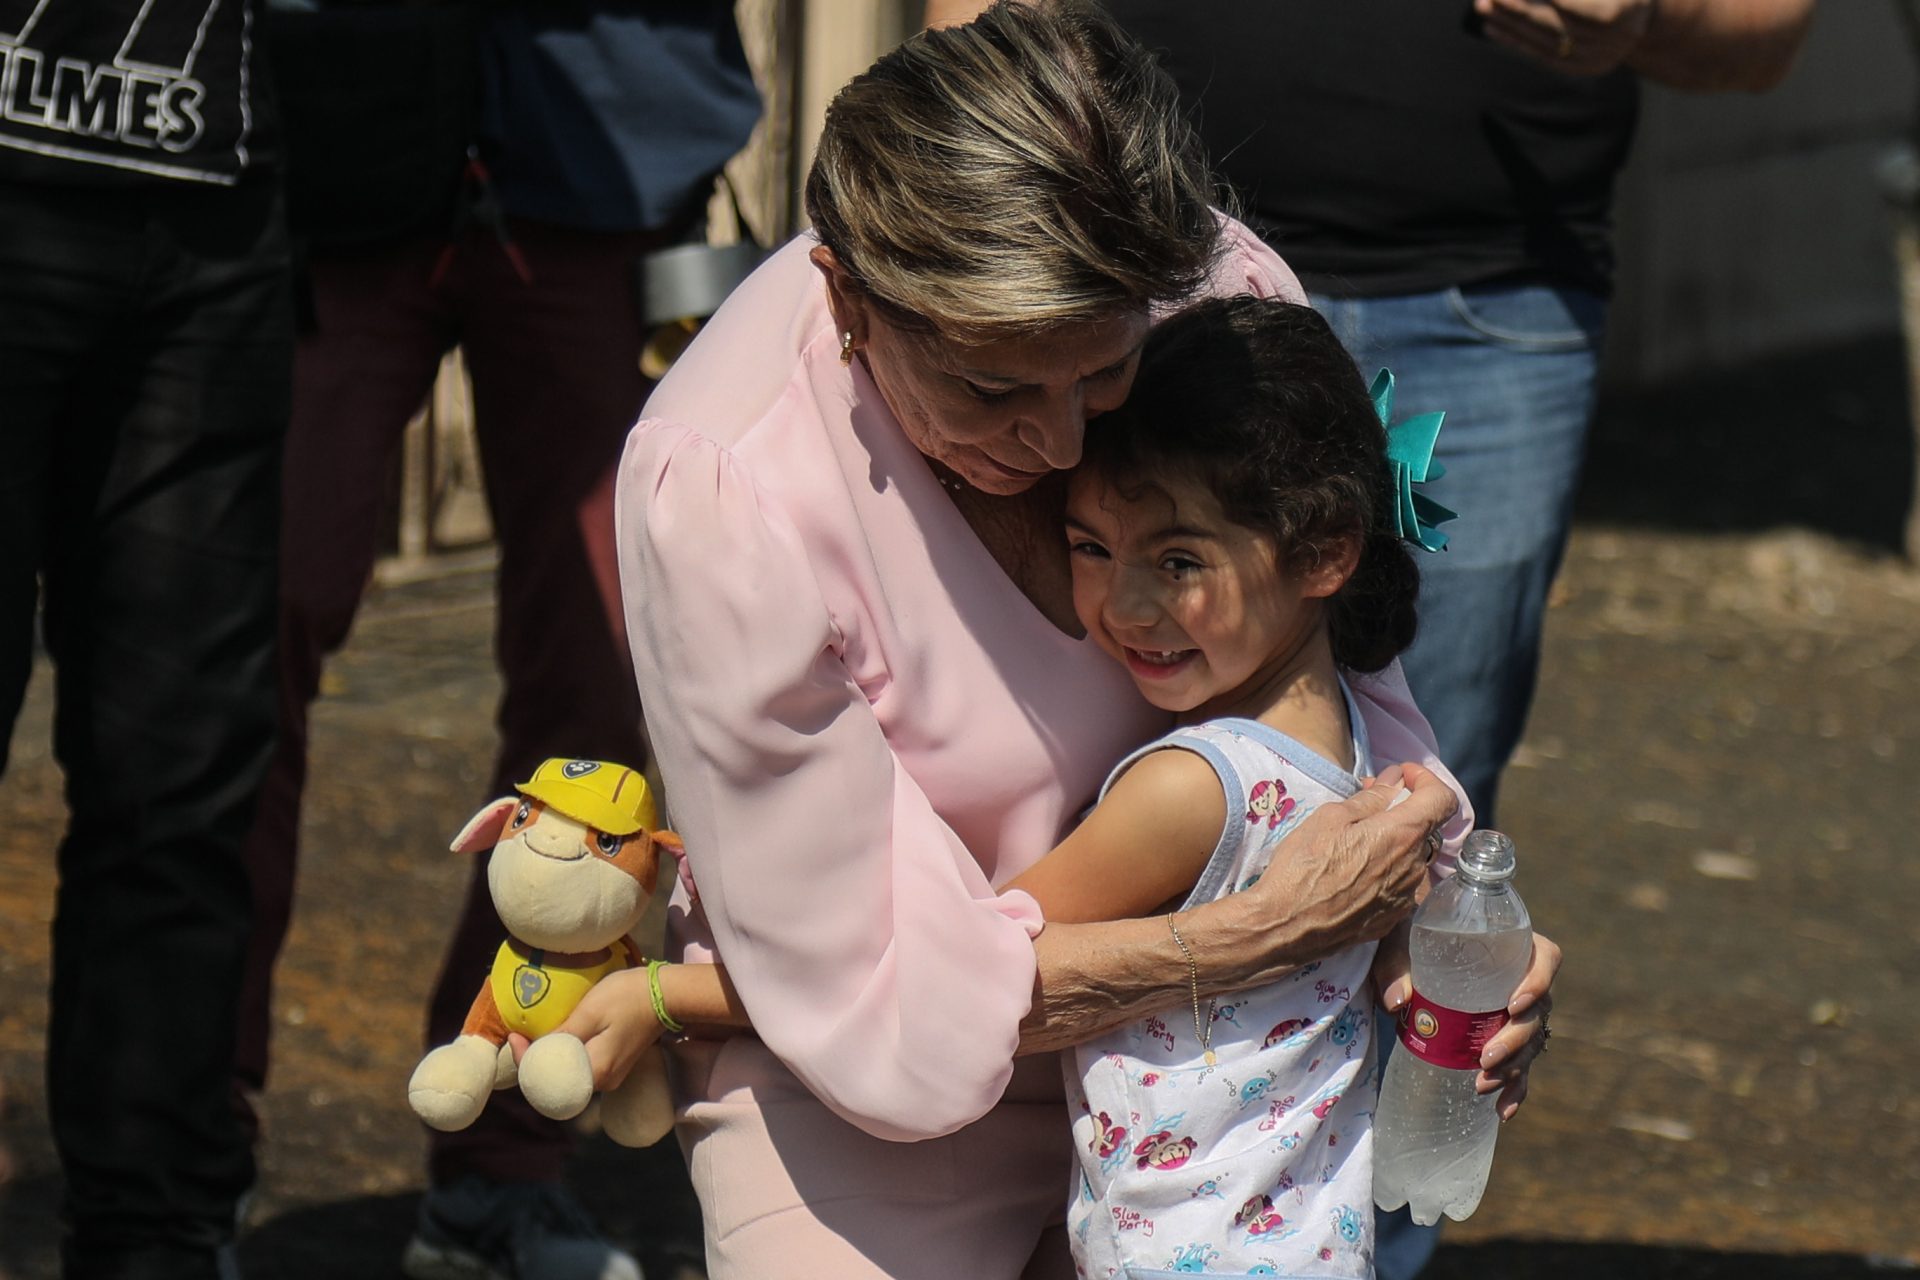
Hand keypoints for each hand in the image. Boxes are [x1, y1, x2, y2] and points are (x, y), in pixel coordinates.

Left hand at [507, 967, 665, 1091]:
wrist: (668, 993)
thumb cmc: (628, 998)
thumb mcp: (589, 1012)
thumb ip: (561, 1037)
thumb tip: (533, 1053)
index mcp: (595, 1073)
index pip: (547, 1078)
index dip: (525, 1059)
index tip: (513, 1035)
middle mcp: (603, 1083)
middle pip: (558, 1079)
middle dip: (536, 1060)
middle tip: (521, 1035)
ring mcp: (611, 1076)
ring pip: (570, 1073)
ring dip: (552, 1057)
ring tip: (537, 1034)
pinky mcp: (616, 1065)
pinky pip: (583, 1066)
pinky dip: (568, 1055)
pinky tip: (562, 1036)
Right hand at [1257, 762, 1455, 952]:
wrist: (1284, 926)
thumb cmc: (1303, 867)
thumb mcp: (1330, 818)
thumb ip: (1371, 799)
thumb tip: (1395, 782)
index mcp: (1402, 836)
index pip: (1442, 799)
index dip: (1427, 780)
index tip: (1403, 777)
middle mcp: (1414, 868)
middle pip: (1426, 828)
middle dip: (1403, 810)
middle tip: (1368, 805)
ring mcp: (1405, 898)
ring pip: (1411, 858)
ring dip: (1393, 842)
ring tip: (1356, 842)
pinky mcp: (1391, 920)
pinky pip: (1399, 885)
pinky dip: (1385, 871)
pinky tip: (1354, 873)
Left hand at [1377, 930, 1563, 1120]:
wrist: (1410, 948)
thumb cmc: (1412, 935)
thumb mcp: (1399, 937)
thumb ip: (1395, 964)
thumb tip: (1396, 1002)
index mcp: (1511, 944)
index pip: (1545, 957)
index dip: (1539, 982)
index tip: (1513, 1005)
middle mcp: (1522, 979)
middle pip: (1537, 1011)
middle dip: (1517, 1040)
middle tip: (1486, 1058)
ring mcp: (1516, 1013)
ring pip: (1530, 1043)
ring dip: (1513, 1068)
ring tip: (1481, 1085)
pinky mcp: (1503, 1037)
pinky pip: (1519, 1067)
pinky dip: (1514, 1090)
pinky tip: (1503, 1111)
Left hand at [1475, 0, 1652, 76]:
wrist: (1642, 15)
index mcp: (1625, 9)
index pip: (1580, 7)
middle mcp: (1614, 38)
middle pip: (1555, 23)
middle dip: (1516, 9)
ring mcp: (1598, 57)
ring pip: (1544, 40)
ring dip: (1509, 24)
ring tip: (1482, 7)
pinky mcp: (1584, 67)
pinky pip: (1543, 55)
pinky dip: (1517, 41)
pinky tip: (1493, 28)